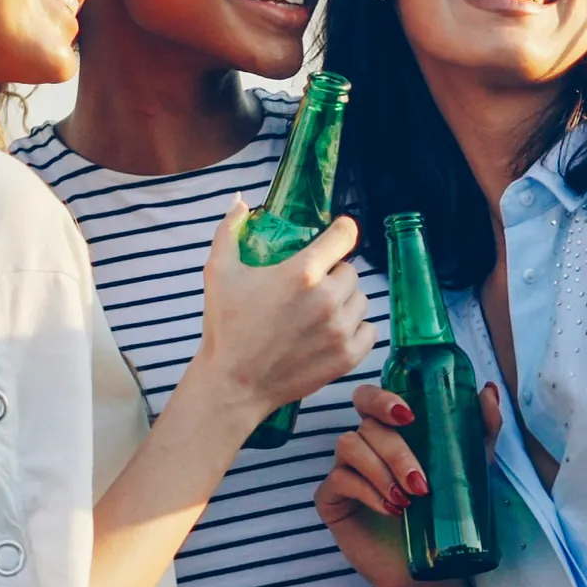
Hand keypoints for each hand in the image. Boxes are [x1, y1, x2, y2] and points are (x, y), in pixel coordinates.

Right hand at [195, 199, 374, 424]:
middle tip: (313, 286)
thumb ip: (230, 231)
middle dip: (334, 274)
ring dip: (346, 301)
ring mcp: (340, 329)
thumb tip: (239, 203)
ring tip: (321, 311)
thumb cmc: (225, 327)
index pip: (344, 235)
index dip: (342, 230)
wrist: (233, 384)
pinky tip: (333, 331)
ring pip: (361, 300)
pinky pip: (369, 330)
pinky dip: (356, 328)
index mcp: (301, 272)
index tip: (339, 232)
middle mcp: (327, 298)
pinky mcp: (347, 356)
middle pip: (351, 270)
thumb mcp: (218, 272)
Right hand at [315, 381, 501, 586]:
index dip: (382, 399)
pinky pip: (339, 480)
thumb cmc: (445, 513)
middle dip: (396, 451)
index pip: (371, 398)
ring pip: (348, 446)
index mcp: (388, 432)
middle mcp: (363, 446)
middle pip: (366, 425)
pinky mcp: (330, 499)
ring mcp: (343, 470)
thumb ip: (480, 430)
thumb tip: (488, 391)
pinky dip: (368, 492)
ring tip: (409, 499)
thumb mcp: (471, 467)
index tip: (409, 416)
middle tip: (421, 482)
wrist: (431, 566)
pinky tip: (391, 510)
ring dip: (382, 471)